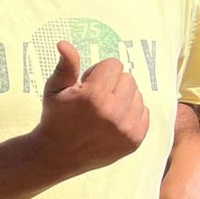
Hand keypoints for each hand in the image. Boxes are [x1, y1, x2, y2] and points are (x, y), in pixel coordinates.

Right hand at [33, 41, 148, 176]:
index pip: (114, 65)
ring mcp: (125, 129)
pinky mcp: (134, 140)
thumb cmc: (56, 117)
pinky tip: (113, 121)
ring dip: (123, 98)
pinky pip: (144, 112)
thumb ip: (66, 66)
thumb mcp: (55, 89)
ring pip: (138, 95)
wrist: (57, 155)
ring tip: (104, 111)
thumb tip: (64, 43)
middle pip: (128, 78)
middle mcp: (112, 113)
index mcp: (94, 96)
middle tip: (95, 99)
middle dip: (113, 83)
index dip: (98, 72)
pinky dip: (131, 114)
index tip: (87, 85)